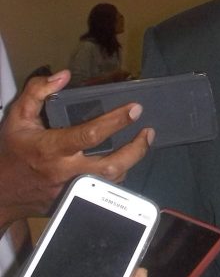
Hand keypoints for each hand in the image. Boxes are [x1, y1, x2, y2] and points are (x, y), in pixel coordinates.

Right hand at [0, 70, 153, 228]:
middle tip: (148, 132)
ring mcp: (72, 190)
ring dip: (131, 162)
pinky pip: (103, 190)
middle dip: (135, 150)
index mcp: (52, 149)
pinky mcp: (75, 201)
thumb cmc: (12, 151)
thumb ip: (36, 92)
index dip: (116, 121)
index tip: (135, 109)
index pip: (90, 135)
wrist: (0, 193)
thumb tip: (62, 75)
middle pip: (110, 166)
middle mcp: (65, 172)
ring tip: (143, 143)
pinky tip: (126, 161)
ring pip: (111, 181)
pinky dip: (117, 175)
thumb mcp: (17, 117)